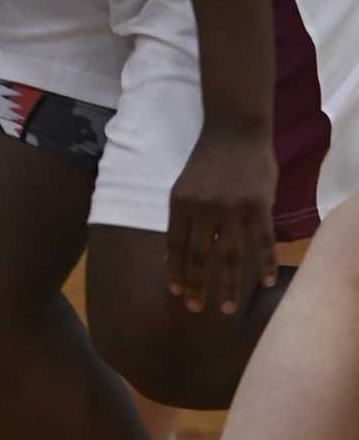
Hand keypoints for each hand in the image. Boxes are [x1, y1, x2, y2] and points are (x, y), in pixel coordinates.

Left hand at [167, 124, 278, 314]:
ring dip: (228, 285)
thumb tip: (175, 253)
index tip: (176, 294)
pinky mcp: (258, 205)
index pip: (175, 246)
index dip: (175, 272)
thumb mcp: (185, 186)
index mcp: (180, 203)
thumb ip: (183, 217)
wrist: (235, 130)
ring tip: (227, 307)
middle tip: (196, 309)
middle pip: (199, 256)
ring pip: (229, 255)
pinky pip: (262, 241)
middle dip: (197, 286)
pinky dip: (264, 264)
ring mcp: (232, 207)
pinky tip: (265, 283)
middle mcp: (204, 208)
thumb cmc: (208, 160)